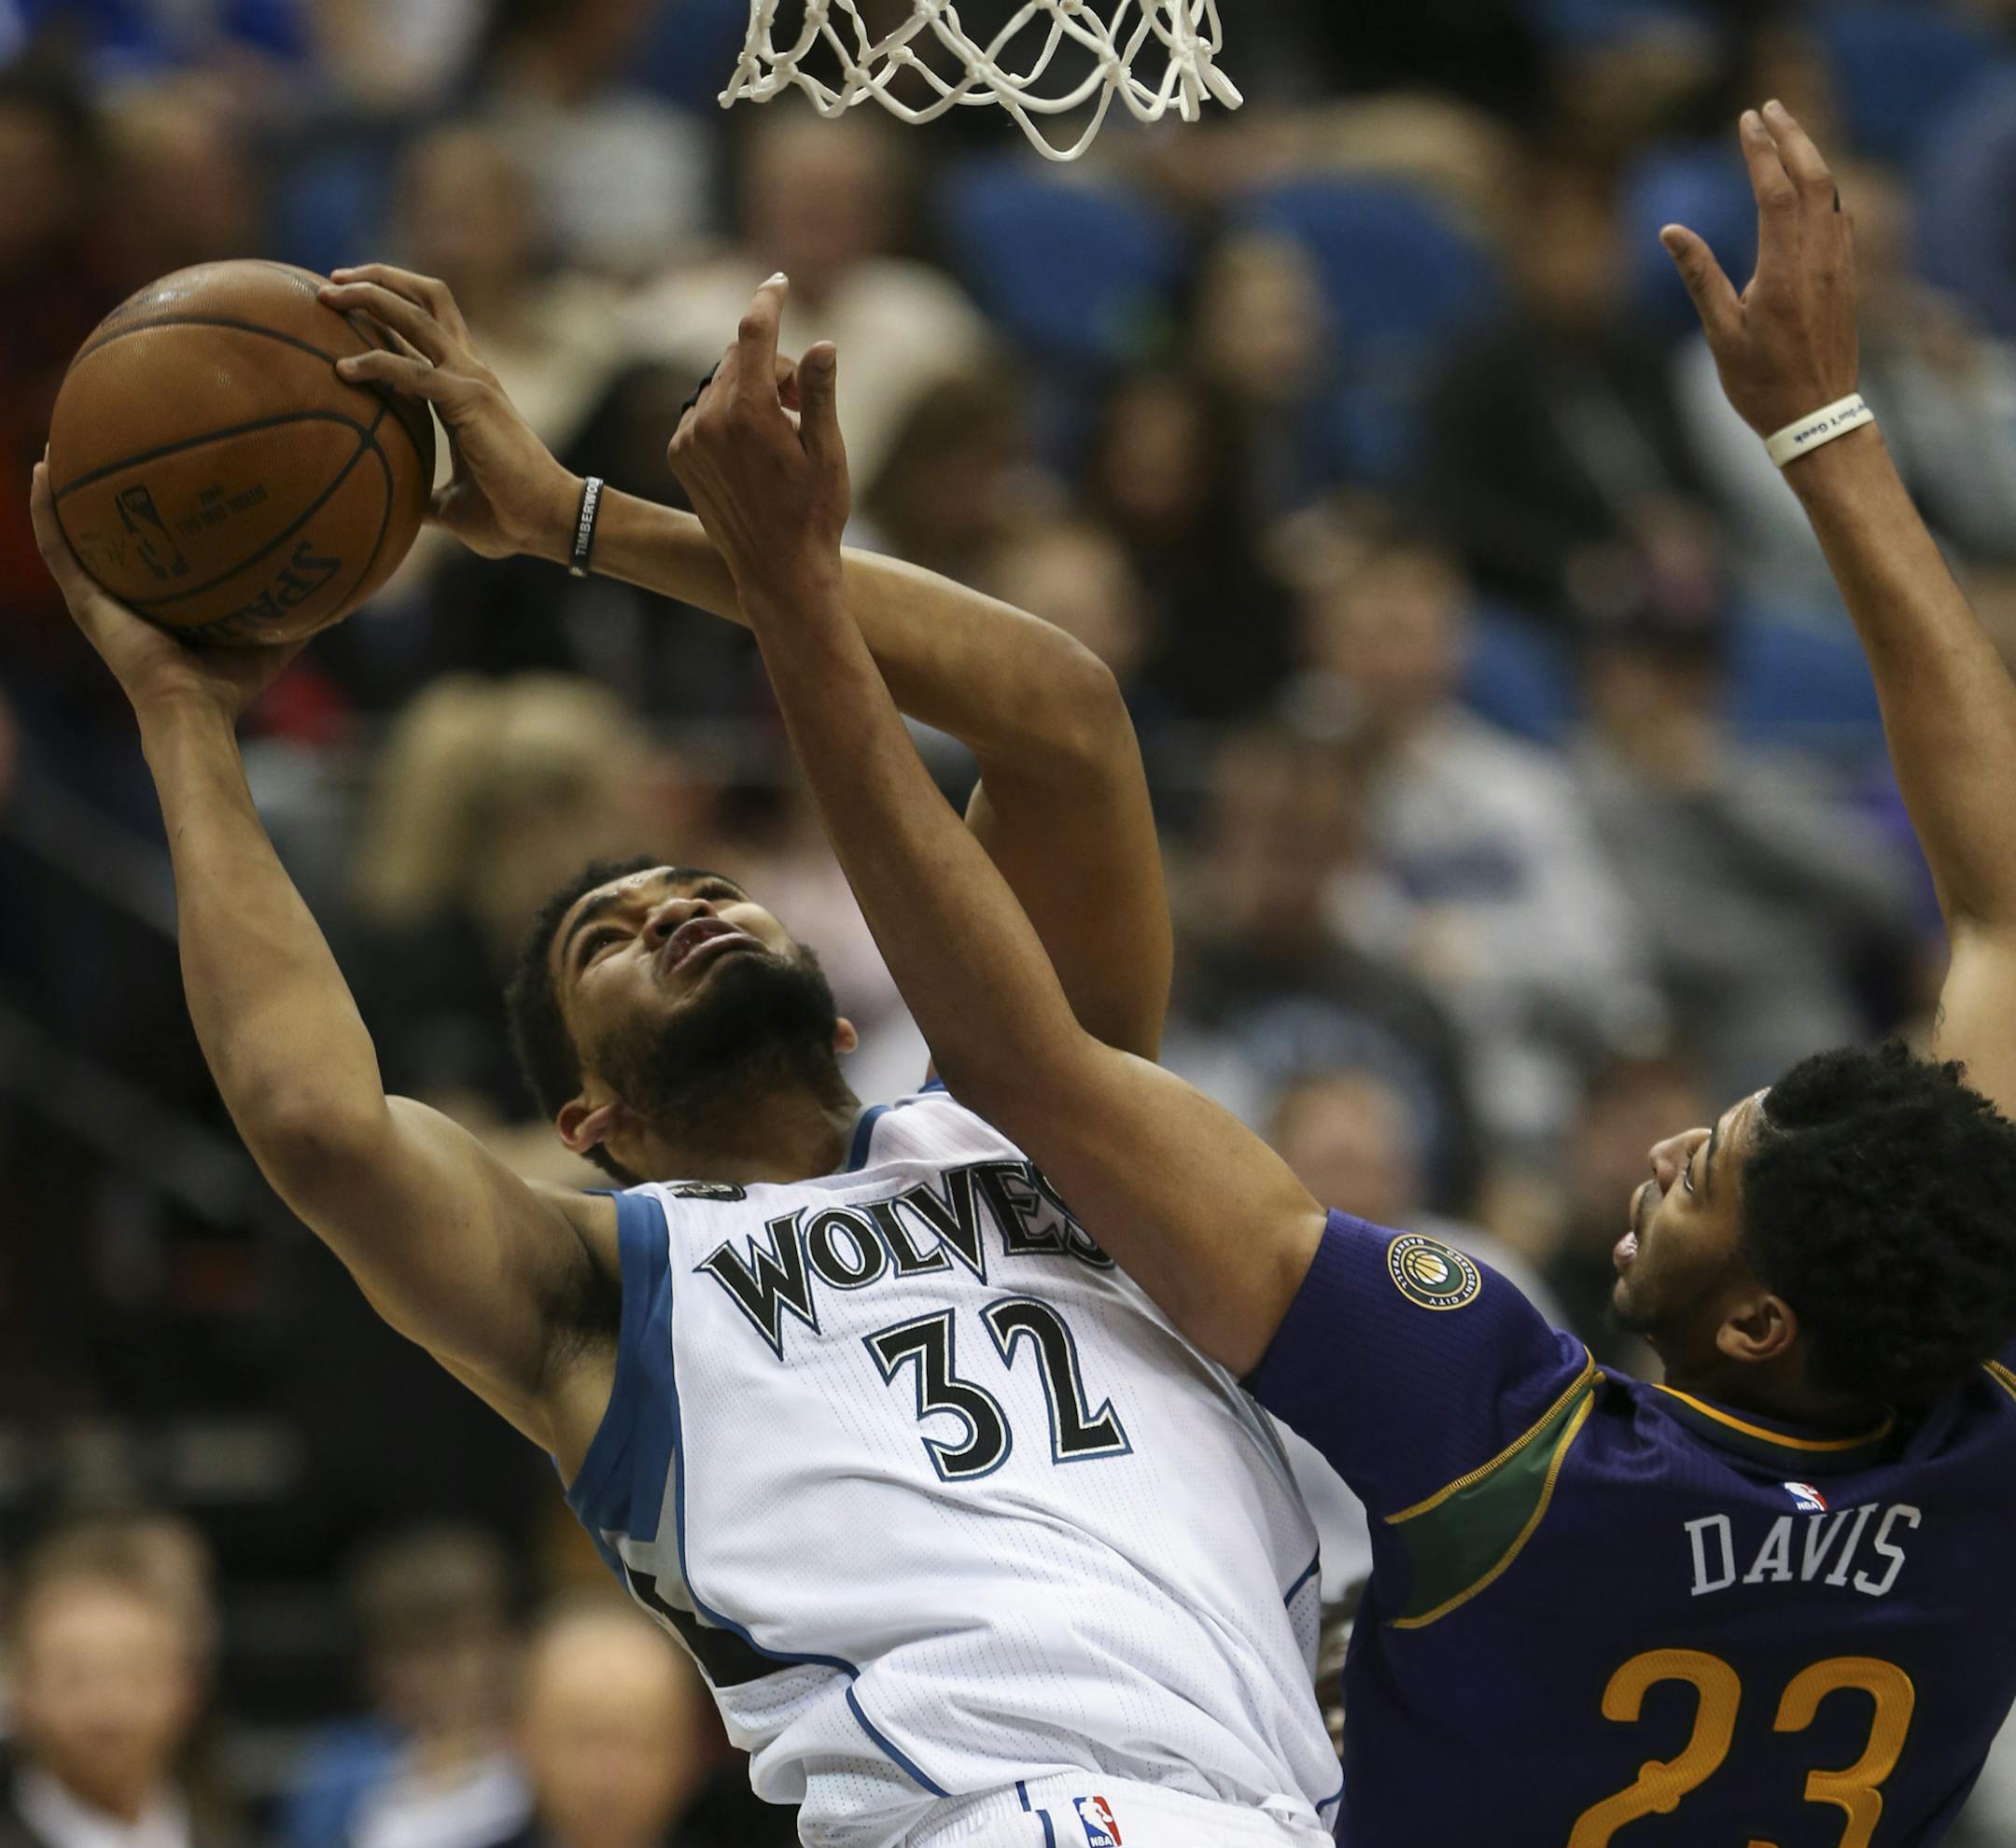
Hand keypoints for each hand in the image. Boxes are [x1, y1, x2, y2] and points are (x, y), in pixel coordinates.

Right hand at [30, 460, 303, 722]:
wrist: (195, 709)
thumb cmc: (231, 685)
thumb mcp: (272, 636)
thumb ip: (299, 608)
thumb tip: (346, 585)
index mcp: (159, 602)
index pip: (151, 551)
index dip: (148, 516)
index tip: (156, 473)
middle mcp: (123, 597)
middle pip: (105, 537)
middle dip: (101, 497)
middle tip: (99, 448)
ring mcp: (97, 599)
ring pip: (68, 535)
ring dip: (59, 492)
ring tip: (55, 444)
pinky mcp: (83, 602)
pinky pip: (56, 547)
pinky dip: (45, 509)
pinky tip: (42, 470)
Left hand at [317, 265, 580, 560]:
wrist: (548, 520)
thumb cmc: (508, 514)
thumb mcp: (452, 503)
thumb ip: (424, 494)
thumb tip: (397, 510)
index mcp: (469, 384)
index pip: (430, 321)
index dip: (391, 302)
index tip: (348, 301)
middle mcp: (471, 370)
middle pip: (424, 298)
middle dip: (377, 280)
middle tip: (331, 283)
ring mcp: (472, 379)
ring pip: (417, 314)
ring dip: (369, 298)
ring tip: (326, 297)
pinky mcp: (470, 400)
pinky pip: (412, 369)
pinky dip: (375, 363)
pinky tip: (341, 369)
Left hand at [667, 276, 849, 608]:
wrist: (777, 572)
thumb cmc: (814, 515)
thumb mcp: (829, 453)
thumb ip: (822, 394)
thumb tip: (823, 343)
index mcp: (750, 415)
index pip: (753, 334)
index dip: (767, 300)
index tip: (779, 281)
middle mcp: (710, 421)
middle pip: (740, 357)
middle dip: (774, 367)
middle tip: (805, 406)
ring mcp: (689, 438)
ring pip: (721, 383)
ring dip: (752, 391)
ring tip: (783, 434)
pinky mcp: (679, 453)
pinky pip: (705, 410)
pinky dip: (729, 414)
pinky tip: (753, 451)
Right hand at [1662, 102, 1858, 438]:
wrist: (1816, 416)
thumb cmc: (1761, 382)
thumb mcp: (1720, 332)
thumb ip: (1699, 275)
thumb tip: (1670, 231)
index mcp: (1784, 272)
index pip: (1775, 192)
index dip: (1760, 152)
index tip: (1744, 121)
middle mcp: (1818, 260)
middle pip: (1812, 178)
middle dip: (1792, 136)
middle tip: (1769, 107)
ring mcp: (1838, 265)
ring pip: (1830, 193)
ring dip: (1810, 155)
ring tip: (1788, 132)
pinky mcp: (1846, 275)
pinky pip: (1840, 216)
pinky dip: (1824, 187)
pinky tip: (1813, 182)